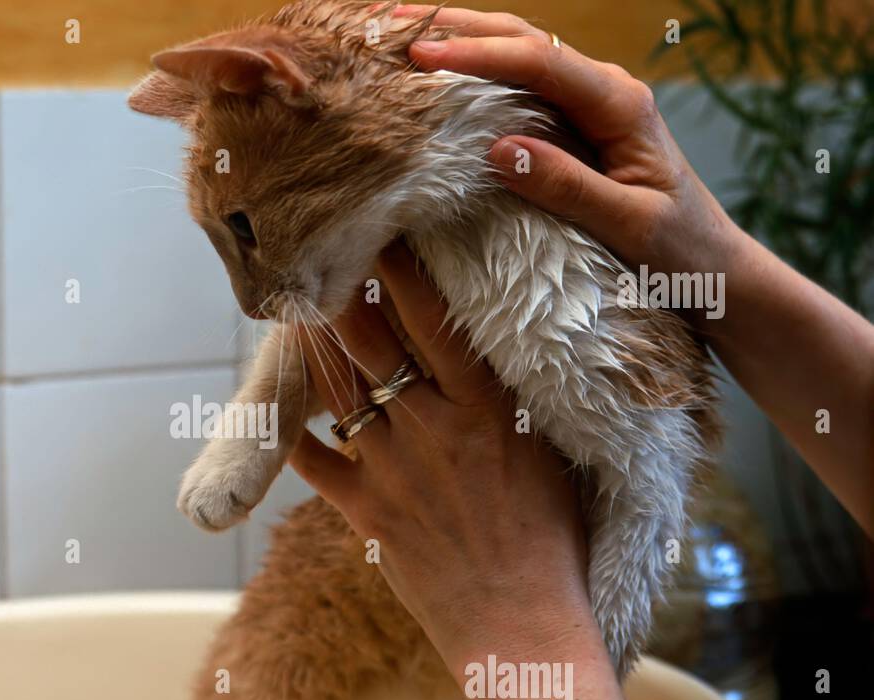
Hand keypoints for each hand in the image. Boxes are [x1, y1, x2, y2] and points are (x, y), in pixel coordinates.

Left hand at [290, 243, 599, 674]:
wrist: (524, 629)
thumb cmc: (555, 542)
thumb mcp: (553, 455)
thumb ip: (522, 401)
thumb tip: (509, 351)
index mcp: (485, 407)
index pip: (434, 316)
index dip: (400, 268)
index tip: (382, 229)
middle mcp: (432, 426)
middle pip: (371, 339)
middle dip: (343, 291)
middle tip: (322, 254)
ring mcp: (392, 468)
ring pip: (337, 387)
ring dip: (315, 345)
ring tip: (298, 308)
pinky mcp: (365, 511)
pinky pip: (314, 461)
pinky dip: (292, 431)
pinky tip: (272, 405)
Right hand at [399, 6, 748, 283]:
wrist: (716, 267)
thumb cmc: (681, 251)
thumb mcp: (629, 226)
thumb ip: (567, 186)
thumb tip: (498, 148)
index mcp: (621, 104)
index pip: (540, 62)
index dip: (477, 56)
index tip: (421, 57)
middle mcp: (604, 90)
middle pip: (523, 39)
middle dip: (457, 27)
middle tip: (389, 26)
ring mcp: (588, 104)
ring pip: (517, 54)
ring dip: (461, 40)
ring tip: (400, 34)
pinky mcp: (573, 125)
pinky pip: (517, 87)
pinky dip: (474, 73)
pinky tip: (438, 75)